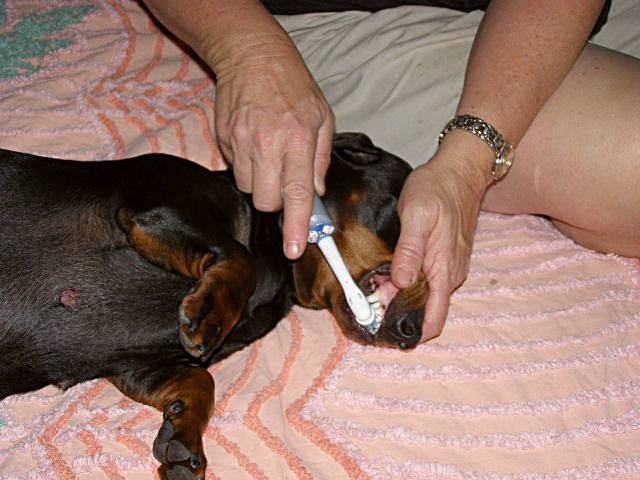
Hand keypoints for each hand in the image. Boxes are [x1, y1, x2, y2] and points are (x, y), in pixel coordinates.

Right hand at [213, 38, 334, 259]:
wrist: (252, 55)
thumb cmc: (293, 85)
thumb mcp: (322, 117)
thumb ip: (321, 159)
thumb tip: (316, 192)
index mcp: (298, 139)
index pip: (298, 193)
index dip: (298, 225)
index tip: (295, 249)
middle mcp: (268, 144)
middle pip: (266, 201)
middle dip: (276, 202)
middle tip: (284, 182)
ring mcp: (241, 142)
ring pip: (248, 189)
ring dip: (260, 184)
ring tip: (268, 157)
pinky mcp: (224, 139)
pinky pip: (234, 170)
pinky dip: (246, 167)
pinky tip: (254, 145)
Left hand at [391, 132, 492, 340]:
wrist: (460, 170)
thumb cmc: (438, 189)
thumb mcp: (417, 216)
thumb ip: (409, 251)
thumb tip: (400, 283)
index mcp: (444, 271)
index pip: (433, 320)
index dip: (410, 333)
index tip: (384, 333)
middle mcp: (450, 275)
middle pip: (424, 310)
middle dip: (397, 312)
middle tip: (367, 303)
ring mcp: (449, 266)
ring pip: (423, 295)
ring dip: (399, 296)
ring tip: (372, 286)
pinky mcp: (445, 257)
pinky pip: (425, 280)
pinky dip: (406, 281)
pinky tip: (387, 271)